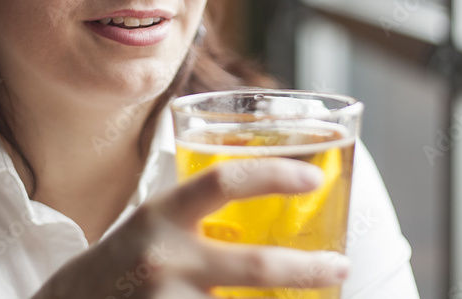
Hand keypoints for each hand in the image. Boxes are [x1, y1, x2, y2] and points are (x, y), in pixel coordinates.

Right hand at [33, 158, 350, 297]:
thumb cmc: (122, 264)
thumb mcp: (152, 226)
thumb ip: (198, 217)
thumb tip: (273, 209)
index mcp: (161, 215)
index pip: (223, 182)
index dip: (274, 175)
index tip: (315, 179)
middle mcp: (164, 259)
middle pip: (255, 266)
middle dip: (309, 270)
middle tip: (339, 266)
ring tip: (312, 298)